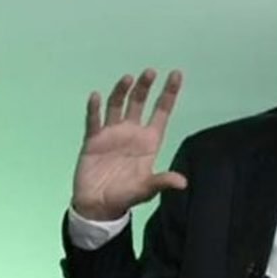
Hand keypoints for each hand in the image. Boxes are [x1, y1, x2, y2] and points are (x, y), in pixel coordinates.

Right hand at [71, 68, 186, 220]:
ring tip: (128, 78)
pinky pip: (94, 121)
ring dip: (122, 92)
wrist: (98, 205)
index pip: (161, 112)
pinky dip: (94, 109)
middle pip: (139, 103)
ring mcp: (112, 133)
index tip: (176, 74)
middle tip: (150, 72)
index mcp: (149, 141)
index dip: (169, 93)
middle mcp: (132, 132)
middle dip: (145, 87)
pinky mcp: (94, 139)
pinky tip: (95, 96)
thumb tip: (182, 182)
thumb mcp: (146, 190)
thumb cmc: (126, 195)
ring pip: (117, 106)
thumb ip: (161, 182)